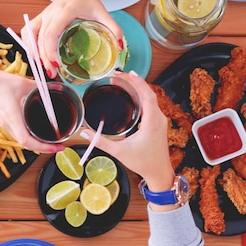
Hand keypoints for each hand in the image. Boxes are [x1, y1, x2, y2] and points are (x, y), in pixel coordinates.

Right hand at [0, 58, 64, 153]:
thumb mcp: (22, 83)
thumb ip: (40, 88)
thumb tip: (55, 89)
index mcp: (12, 116)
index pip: (27, 141)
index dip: (44, 147)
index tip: (58, 147)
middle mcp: (7, 124)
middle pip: (27, 144)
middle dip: (45, 148)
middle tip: (59, 145)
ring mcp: (4, 124)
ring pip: (23, 141)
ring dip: (37, 143)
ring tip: (52, 140)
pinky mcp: (4, 121)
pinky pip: (19, 134)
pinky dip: (30, 137)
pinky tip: (38, 132)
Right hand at [27, 0, 122, 78]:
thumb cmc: (89, 1)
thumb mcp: (103, 13)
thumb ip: (114, 29)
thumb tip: (120, 47)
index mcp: (65, 11)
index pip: (51, 32)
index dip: (50, 49)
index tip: (56, 64)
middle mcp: (50, 13)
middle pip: (41, 38)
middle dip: (44, 57)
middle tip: (52, 73)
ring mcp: (43, 15)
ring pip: (31, 35)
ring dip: (34, 52)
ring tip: (43, 68)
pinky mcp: (39, 19)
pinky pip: (28, 32)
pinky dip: (29, 45)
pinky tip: (35, 57)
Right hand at [80, 71, 174, 190]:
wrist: (159, 173)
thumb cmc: (142, 163)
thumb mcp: (119, 152)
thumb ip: (101, 142)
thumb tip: (84, 133)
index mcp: (152, 122)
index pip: (148, 96)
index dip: (139, 83)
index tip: (128, 73)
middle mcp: (159, 118)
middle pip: (149, 93)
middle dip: (135, 82)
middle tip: (118, 75)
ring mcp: (160, 120)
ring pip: (151, 98)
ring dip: (138, 89)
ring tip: (122, 82)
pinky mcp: (159, 124)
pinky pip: (151, 105)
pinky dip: (141, 97)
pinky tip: (131, 96)